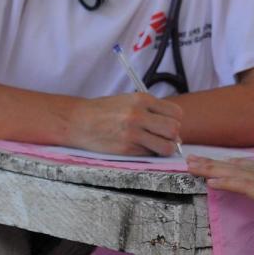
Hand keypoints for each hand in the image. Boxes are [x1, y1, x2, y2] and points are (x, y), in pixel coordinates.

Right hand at [68, 92, 183, 155]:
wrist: (78, 121)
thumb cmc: (104, 111)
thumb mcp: (128, 101)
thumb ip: (150, 111)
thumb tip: (174, 131)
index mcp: (141, 99)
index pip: (176, 113)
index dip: (175, 120)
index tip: (167, 124)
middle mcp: (139, 115)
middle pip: (174, 130)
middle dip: (172, 136)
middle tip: (163, 137)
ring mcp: (132, 133)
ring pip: (166, 146)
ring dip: (164, 148)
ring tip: (155, 146)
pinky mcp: (126, 149)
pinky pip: (150, 155)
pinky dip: (149, 154)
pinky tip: (139, 148)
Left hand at [186, 155, 253, 214]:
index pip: (246, 168)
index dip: (226, 165)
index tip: (210, 163)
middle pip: (234, 168)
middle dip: (211, 165)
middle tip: (188, 161)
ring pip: (234, 174)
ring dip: (211, 170)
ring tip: (190, 166)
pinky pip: (245, 187)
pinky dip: (227, 183)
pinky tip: (212, 182)